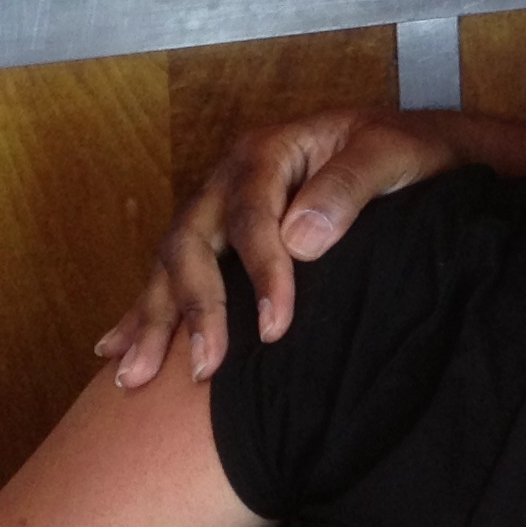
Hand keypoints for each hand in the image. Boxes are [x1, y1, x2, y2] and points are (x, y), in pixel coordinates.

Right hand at [95, 108, 460, 388]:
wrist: (409, 148)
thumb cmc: (404, 151)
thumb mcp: (391, 153)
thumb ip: (349, 187)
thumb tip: (300, 238)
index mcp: (267, 152)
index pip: (251, 218)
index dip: (262, 274)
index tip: (276, 329)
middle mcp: (230, 178)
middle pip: (191, 242)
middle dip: (192, 309)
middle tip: (205, 370)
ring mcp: (218, 207)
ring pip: (170, 263)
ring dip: (152, 320)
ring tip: (134, 378)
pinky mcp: (219, 236)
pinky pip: (172, 273)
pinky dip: (144, 312)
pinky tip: (115, 349)